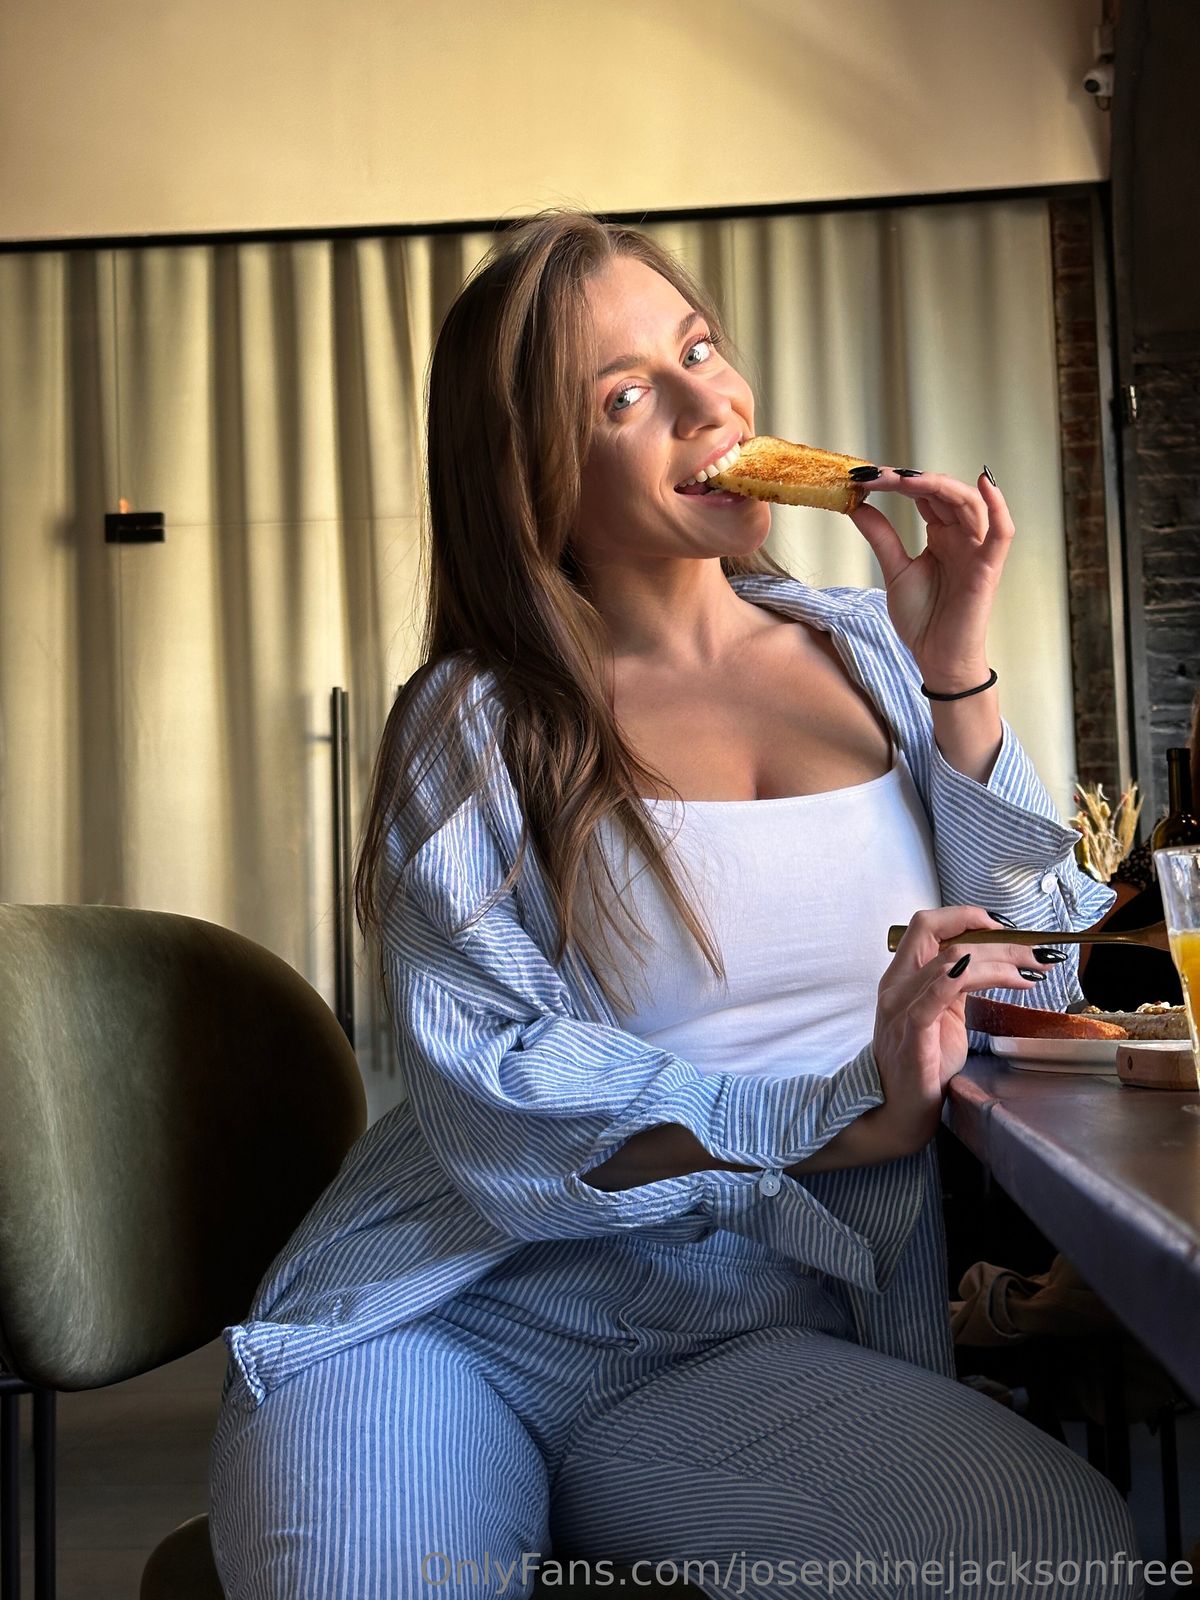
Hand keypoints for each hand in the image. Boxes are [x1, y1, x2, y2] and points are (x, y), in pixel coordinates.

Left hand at [849, 468, 1013, 692]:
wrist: (935, 657)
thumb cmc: (922, 618)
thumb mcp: (895, 570)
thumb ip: (882, 537)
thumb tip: (858, 505)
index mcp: (941, 534)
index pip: (924, 495)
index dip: (899, 482)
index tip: (865, 476)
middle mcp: (962, 536)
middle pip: (944, 493)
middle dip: (911, 480)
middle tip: (878, 475)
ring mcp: (977, 550)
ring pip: (969, 503)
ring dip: (938, 486)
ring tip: (906, 479)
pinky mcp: (988, 568)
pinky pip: (1002, 532)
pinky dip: (999, 507)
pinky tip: (983, 484)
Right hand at [872, 905, 1051, 1153]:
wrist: (899, 1109)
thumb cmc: (922, 1064)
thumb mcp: (939, 1015)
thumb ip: (954, 986)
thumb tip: (991, 962)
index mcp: (900, 977)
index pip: (926, 925)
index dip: (965, 916)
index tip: (1004, 927)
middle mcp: (896, 986)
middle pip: (940, 934)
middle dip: (996, 937)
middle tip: (1035, 952)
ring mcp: (901, 1008)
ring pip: (952, 960)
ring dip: (1001, 961)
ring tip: (1032, 972)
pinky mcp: (913, 1033)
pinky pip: (936, 995)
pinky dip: (968, 976)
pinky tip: (1005, 978)